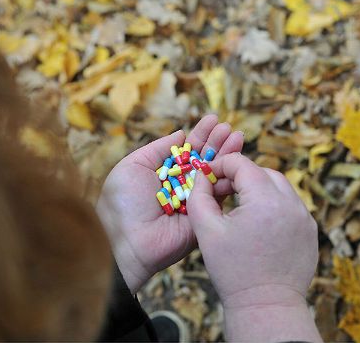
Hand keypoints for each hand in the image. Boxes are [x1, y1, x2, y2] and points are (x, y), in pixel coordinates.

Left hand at [96, 115, 243, 292]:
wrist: (125, 240)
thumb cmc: (122, 202)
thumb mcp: (132, 166)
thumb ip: (156, 149)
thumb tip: (179, 133)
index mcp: (163, 173)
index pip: (186, 150)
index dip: (200, 135)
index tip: (212, 119)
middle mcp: (179, 185)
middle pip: (203, 159)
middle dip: (217, 142)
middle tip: (228, 127)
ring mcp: (193, 200)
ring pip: (214, 173)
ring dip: (227, 154)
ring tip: (236, 136)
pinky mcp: (204, 215)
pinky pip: (219, 194)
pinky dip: (228, 177)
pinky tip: (236, 159)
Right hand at [187, 153, 320, 341]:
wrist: (265, 305)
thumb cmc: (232, 270)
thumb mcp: (206, 230)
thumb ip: (199, 196)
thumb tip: (201, 175)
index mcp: (265, 201)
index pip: (242, 164)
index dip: (220, 165)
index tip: (207, 177)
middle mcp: (291, 204)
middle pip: (262, 171)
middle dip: (239, 176)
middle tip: (220, 192)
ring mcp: (304, 218)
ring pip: (279, 186)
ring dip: (257, 188)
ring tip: (237, 206)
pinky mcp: (309, 230)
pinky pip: (289, 204)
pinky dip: (271, 204)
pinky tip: (255, 222)